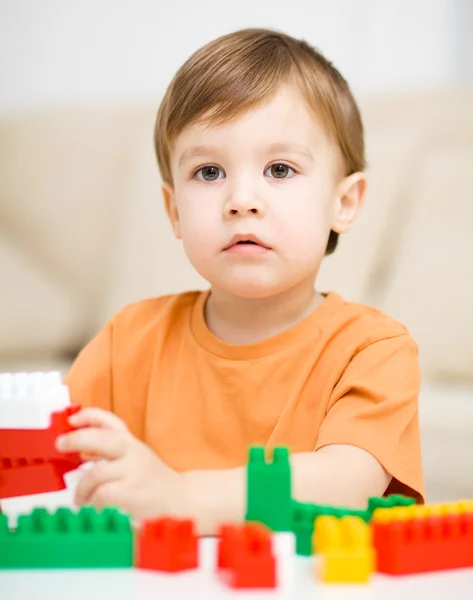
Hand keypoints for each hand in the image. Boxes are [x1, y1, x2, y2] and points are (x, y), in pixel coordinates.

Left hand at [55, 408, 182, 520]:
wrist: (182, 501)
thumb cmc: (154, 483)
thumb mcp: (135, 460)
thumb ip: (110, 454)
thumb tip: (81, 450)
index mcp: (133, 444)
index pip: (112, 422)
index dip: (90, 416)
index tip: (73, 419)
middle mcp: (134, 453)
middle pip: (101, 439)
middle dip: (76, 439)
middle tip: (61, 445)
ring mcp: (134, 472)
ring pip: (95, 474)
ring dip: (82, 489)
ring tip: (82, 499)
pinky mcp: (131, 494)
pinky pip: (101, 495)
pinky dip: (93, 503)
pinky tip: (95, 508)